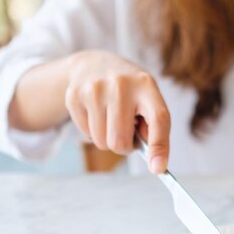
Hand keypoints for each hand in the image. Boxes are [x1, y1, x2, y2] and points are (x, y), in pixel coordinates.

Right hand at [65, 50, 170, 172]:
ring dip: (107, 139)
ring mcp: (94, 89)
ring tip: (111, 119)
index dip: (159, 146)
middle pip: (120, 141)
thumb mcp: (148, 100)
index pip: (158, 120)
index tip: (158, 168)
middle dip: (124, 146)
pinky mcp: (74, 96)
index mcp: (147, 86)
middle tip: (126, 131)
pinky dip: (92, 131)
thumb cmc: (130, 92)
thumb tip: (156, 164)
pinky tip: (97, 113)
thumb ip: (154, 129)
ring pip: (101, 142)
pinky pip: (85, 134)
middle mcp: (121, 84)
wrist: (95, 65)